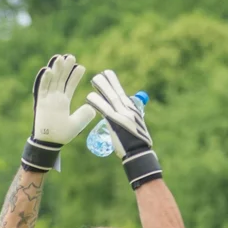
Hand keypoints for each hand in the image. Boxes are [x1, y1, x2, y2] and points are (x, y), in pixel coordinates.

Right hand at [20, 54, 96, 172]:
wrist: (49, 143)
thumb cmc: (61, 135)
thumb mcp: (77, 124)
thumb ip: (84, 115)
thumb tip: (92, 108)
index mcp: (63, 102)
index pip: (69, 85)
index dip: (75, 76)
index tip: (81, 66)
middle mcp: (54, 98)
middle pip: (60, 79)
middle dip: (65, 68)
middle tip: (70, 56)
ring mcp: (47, 99)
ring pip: (51, 80)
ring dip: (55, 69)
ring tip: (60, 57)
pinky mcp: (40, 103)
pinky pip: (41, 89)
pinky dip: (43, 80)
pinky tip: (48, 69)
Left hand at [85, 69, 161, 189]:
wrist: (138, 153)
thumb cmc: (135, 142)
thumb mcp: (134, 125)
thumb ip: (127, 115)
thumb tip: (121, 109)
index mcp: (133, 109)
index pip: (121, 93)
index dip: (114, 83)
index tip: (107, 74)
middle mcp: (128, 110)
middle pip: (116, 92)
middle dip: (107, 81)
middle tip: (99, 74)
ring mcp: (122, 115)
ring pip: (110, 97)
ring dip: (102, 87)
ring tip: (93, 80)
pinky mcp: (116, 122)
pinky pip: (104, 109)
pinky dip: (97, 102)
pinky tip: (89, 97)